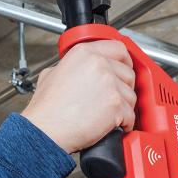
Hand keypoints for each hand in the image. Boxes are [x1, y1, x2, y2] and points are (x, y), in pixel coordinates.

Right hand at [21, 40, 135, 153]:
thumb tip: (79, 70)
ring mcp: (109, 84)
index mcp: (84, 53)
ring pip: (131, 95)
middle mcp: (99, 64)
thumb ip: (71, 66)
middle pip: (128, 73)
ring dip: (124, 106)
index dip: (124, 61)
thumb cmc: (47, 109)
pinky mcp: (116, 104)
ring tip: (110, 115)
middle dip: (125, 87)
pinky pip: (131, 114)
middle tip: (116, 97)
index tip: (124, 68)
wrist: (46, 130)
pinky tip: (114, 125)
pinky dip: (125, 122)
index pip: (117, 48)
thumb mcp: (51, 74)